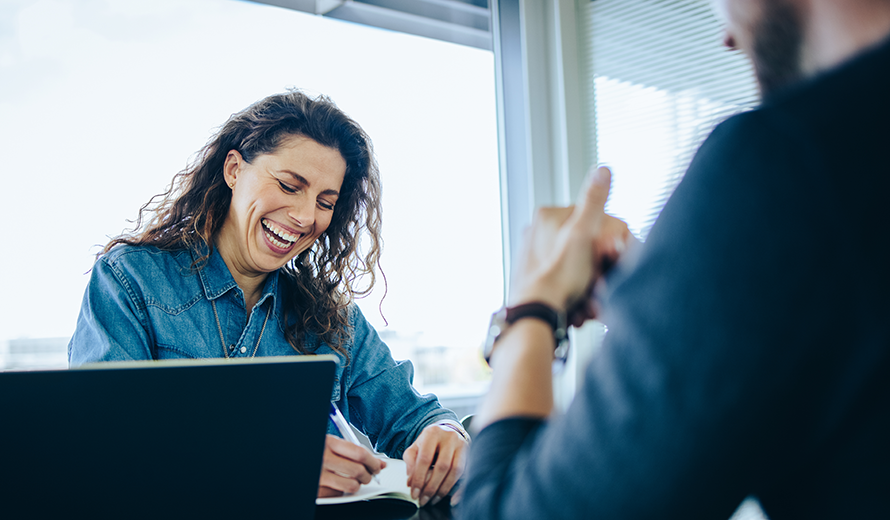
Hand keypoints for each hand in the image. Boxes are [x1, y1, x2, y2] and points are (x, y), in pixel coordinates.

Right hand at [317, 434, 385, 497]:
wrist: (292, 458)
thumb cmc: (317, 451)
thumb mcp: (332, 444)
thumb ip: (354, 451)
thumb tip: (379, 463)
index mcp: (329, 443)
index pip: (359, 453)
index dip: (373, 461)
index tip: (378, 465)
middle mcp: (324, 459)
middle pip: (358, 470)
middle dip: (368, 475)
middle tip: (368, 475)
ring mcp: (320, 476)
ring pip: (351, 485)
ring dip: (357, 485)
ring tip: (354, 481)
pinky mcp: (317, 490)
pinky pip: (338, 493)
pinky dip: (341, 491)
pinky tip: (337, 484)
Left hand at [403, 423, 468, 506]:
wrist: (448, 429)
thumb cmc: (430, 440)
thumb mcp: (416, 445)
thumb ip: (411, 461)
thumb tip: (410, 481)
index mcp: (433, 433)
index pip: (425, 458)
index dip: (419, 478)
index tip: (414, 493)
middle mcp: (449, 437)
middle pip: (442, 466)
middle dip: (431, 487)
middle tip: (423, 499)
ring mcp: (462, 445)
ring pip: (455, 471)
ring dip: (443, 489)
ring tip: (433, 499)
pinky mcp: (470, 454)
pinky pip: (466, 474)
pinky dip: (460, 489)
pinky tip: (452, 499)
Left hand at [510, 166, 629, 323]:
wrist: (537, 316)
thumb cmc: (560, 276)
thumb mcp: (584, 234)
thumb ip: (594, 202)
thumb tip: (603, 170)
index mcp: (548, 216)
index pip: (596, 223)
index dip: (611, 246)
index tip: (614, 262)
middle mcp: (537, 233)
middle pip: (588, 249)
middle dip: (600, 272)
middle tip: (603, 289)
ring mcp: (536, 257)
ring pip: (580, 269)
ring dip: (591, 288)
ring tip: (591, 304)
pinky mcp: (537, 280)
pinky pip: (567, 285)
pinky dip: (577, 297)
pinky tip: (580, 309)